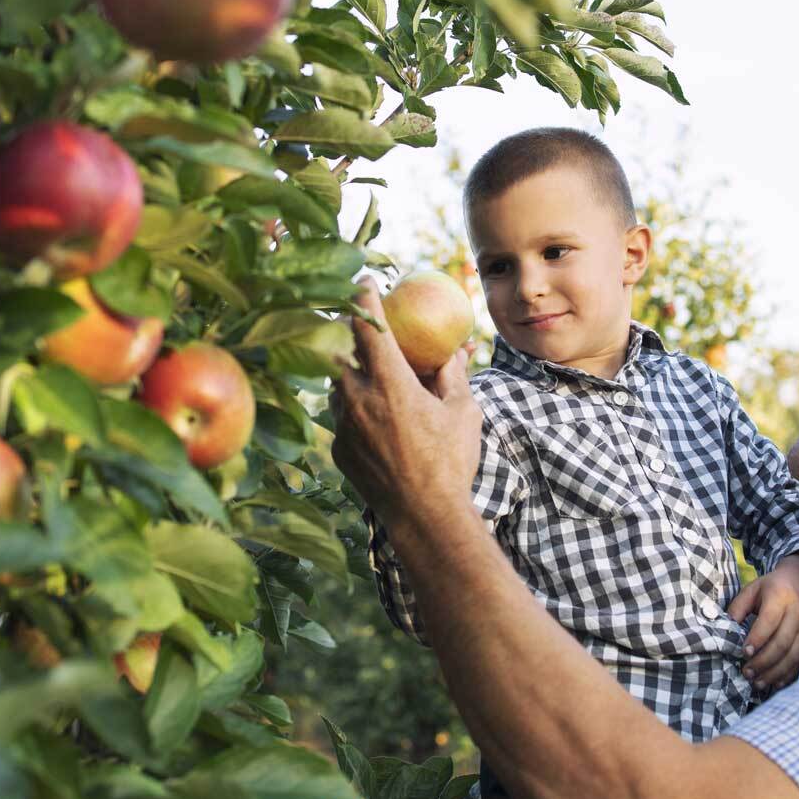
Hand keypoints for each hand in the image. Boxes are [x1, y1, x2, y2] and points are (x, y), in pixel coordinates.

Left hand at [330, 279, 482, 536]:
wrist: (424, 517)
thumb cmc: (451, 462)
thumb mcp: (462, 412)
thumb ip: (452, 375)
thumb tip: (455, 348)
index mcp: (391, 384)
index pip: (369, 326)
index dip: (364, 298)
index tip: (365, 281)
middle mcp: (359, 400)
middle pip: (337, 349)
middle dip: (346, 332)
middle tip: (361, 325)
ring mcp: (344, 426)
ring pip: (336, 383)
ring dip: (348, 371)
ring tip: (370, 372)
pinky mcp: (338, 449)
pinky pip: (340, 416)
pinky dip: (353, 407)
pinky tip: (374, 416)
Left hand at [725, 551, 798, 687]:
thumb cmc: (772, 586)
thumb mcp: (752, 589)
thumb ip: (737, 608)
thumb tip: (725, 631)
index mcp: (780, 597)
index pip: (769, 621)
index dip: (757, 639)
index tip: (743, 653)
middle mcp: (797, 613)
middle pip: (782, 642)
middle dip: (763, 661)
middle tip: (746, 673)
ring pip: (793, 655)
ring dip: (775, 672)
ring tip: (758, 683)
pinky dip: (788, 674)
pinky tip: (775, 683)